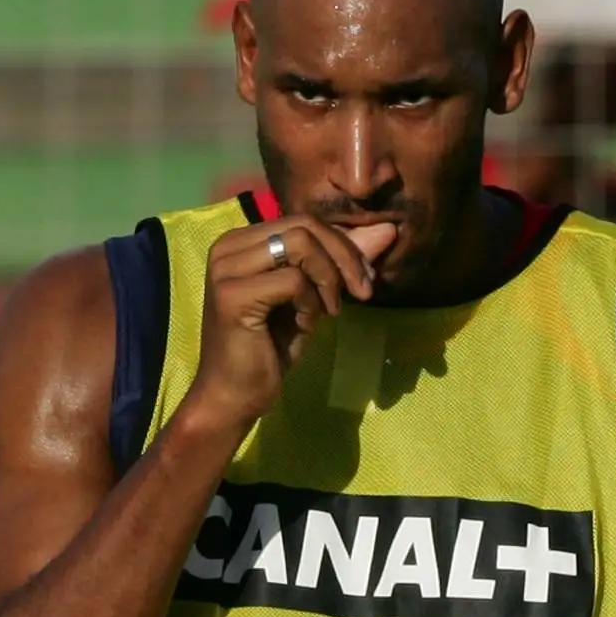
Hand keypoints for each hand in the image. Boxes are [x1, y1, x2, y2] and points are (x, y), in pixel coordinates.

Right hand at [183, 214, 396, 430]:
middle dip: (344, 257)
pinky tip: (305, 326)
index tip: (364, 279)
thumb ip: (341, 261)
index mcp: (241, 242)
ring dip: (328, 278)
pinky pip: (293, 280)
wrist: (235, 395)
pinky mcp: (233, 295)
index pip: (303, 220)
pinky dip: (310, 303)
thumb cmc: (270, 347)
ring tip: (328, 311)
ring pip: (300, 243)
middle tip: (361, 292)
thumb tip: (389, 230)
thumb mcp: (313, 297)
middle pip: (304, 225)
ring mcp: (226, 269)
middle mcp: (228, 247)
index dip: (343, 244)